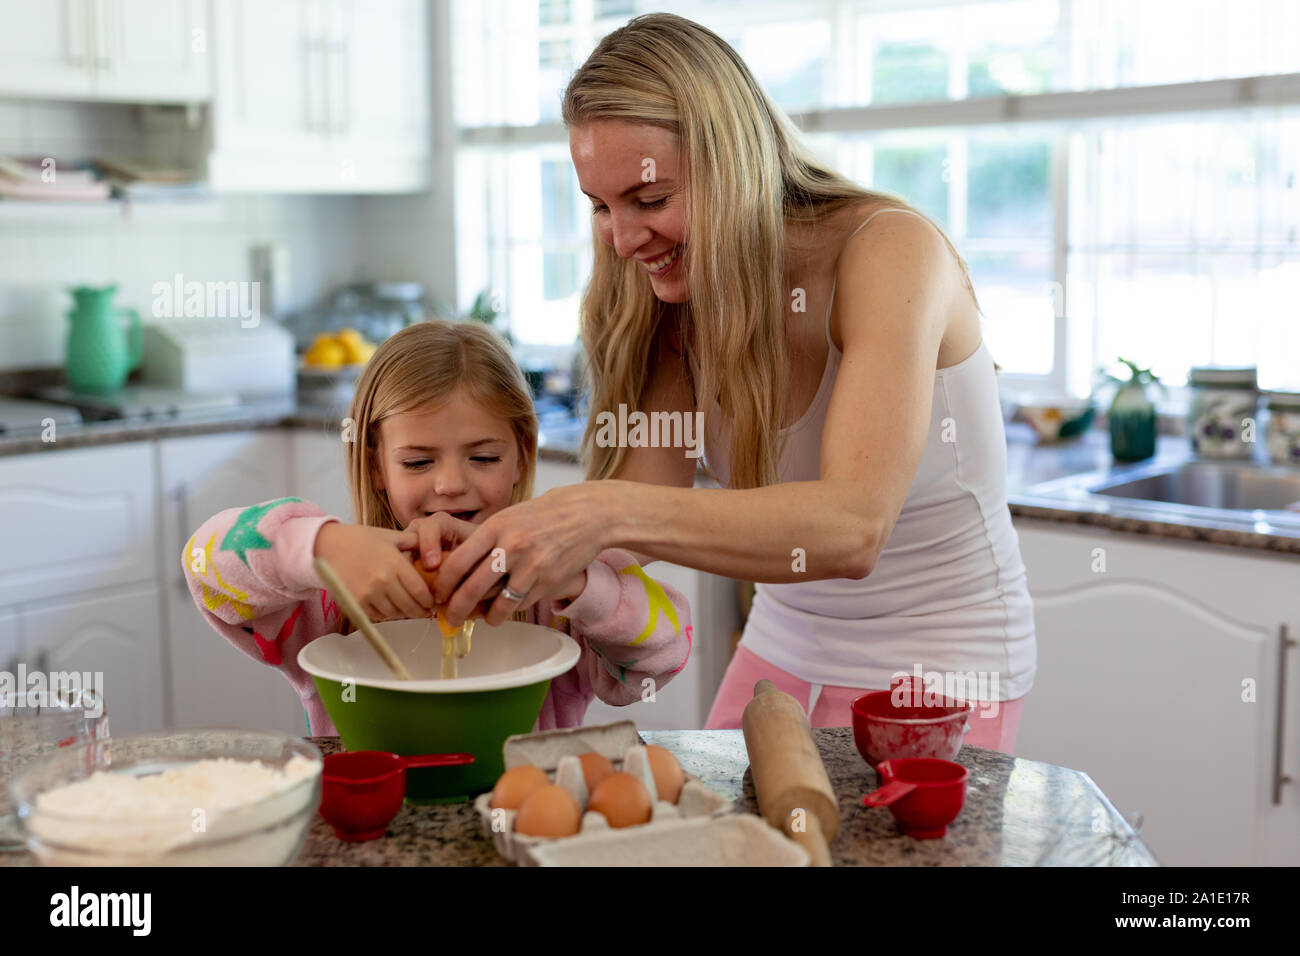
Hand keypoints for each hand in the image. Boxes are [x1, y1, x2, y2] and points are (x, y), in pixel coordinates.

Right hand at [313, 522, 431, 621]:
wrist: (327, 546)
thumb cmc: (360, 539)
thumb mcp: (390, 535)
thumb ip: (414, 542)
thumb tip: (434, 551)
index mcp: (394, 562)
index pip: (420, 590)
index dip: (429, 601)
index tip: (433, 603)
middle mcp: (382, 580)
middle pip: (409, 606)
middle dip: (420, 611)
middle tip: (425, 611)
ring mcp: (367, 594)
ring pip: (394, 614)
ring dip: (403, 614)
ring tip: (408, 609)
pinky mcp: (354, 603)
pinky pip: (376, 616)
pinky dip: (385, 615)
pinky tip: (389, 608)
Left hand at [432, 484, 607, 627]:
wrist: (586, 515)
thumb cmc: (542, 515)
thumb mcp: (508, 518)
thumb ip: (484, 540)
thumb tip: (456, 568)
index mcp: (495, 527)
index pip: (457, 562)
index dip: (443, 585)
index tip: (438, 595)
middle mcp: (511, 547)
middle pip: (472, 588)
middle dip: (456, 609)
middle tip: (450, 618)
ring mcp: (531, 566)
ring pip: (499, 604)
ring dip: (486, 617)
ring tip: (483, 619)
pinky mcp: (548, 581)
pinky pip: (521, 604)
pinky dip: (510, 611)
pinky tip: (506, 611)